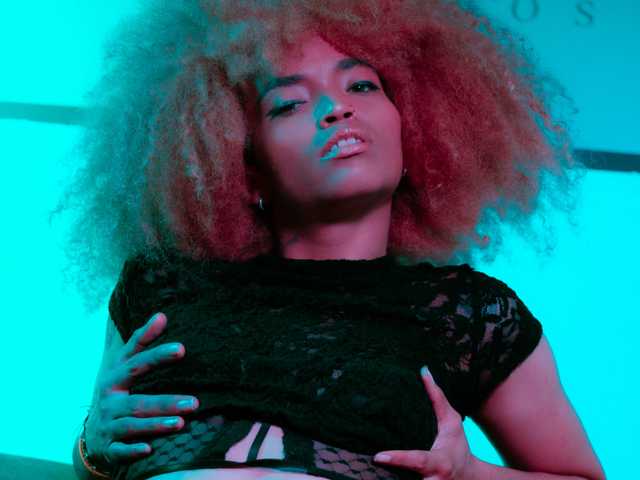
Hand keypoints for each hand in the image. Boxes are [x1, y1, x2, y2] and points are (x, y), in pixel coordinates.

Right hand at [84, 312, 199, 466]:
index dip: (156, 354)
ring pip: (133, 425)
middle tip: (195, 401)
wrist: (92, 436)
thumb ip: (142, 342)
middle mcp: (110, 399)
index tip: (182, 348)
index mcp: (115, 376)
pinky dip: (133, 450)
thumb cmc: (117, 393)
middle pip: (138, 399)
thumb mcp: (124, 368)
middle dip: (165, 400)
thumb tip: (162, 314)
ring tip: (181, 423)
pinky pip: (120, 450)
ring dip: (156, 424)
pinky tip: (149, 449)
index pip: (136, 362)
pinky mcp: (109, 446)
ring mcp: (109, 424)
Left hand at [372, 366, 476, 479]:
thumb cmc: (458, 447)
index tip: (378, 456)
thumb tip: (424, 371)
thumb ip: (437, 399)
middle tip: (365, 464)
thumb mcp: (452, 422)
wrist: (469, 479)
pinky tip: (369, 476)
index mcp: (438, 462)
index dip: (398, 459)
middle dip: (388, 477)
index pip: (417, 461)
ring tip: (361, 473)